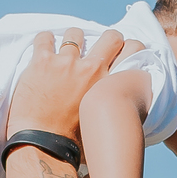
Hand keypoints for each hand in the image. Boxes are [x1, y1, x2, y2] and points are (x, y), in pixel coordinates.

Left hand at [6, 27, 125, 141]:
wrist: (42, 144)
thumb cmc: (73, 142)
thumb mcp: (104, 121)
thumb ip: (112, 108)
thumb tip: (120, 112)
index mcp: (109, 83)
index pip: (134, 51)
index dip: (131, 47)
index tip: (123, 50)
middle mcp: (92, 68)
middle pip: (111, 37)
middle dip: (107, 39)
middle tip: (97, 47)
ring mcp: (66, 62)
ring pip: (75, 34)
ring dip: (72, 40)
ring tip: (64, 50)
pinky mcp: (42, 61)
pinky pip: (45, 38)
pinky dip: (45, 41)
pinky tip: (44, 48)